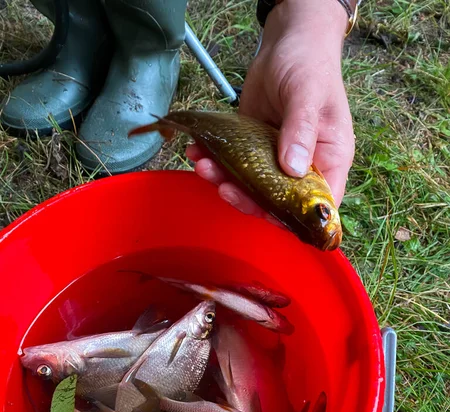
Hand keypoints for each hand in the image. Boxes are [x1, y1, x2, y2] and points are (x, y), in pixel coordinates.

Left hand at [186, 0, 354, 219]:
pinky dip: (216, 162)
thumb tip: (293, 169)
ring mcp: (276, 160)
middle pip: (278, 203)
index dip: (295, 216)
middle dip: (248, 200)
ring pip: (252, 188)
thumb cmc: (309, 65)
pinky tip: (199, 152)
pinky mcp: (252, 149)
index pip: (318, 204)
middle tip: (224, 187)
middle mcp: (304, 167)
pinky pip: (235, 165)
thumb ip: (300, 130)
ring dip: (226, 181)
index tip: (267, 212)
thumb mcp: (307, 95)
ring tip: (204, 165)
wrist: (286, 43)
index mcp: (329, 160)